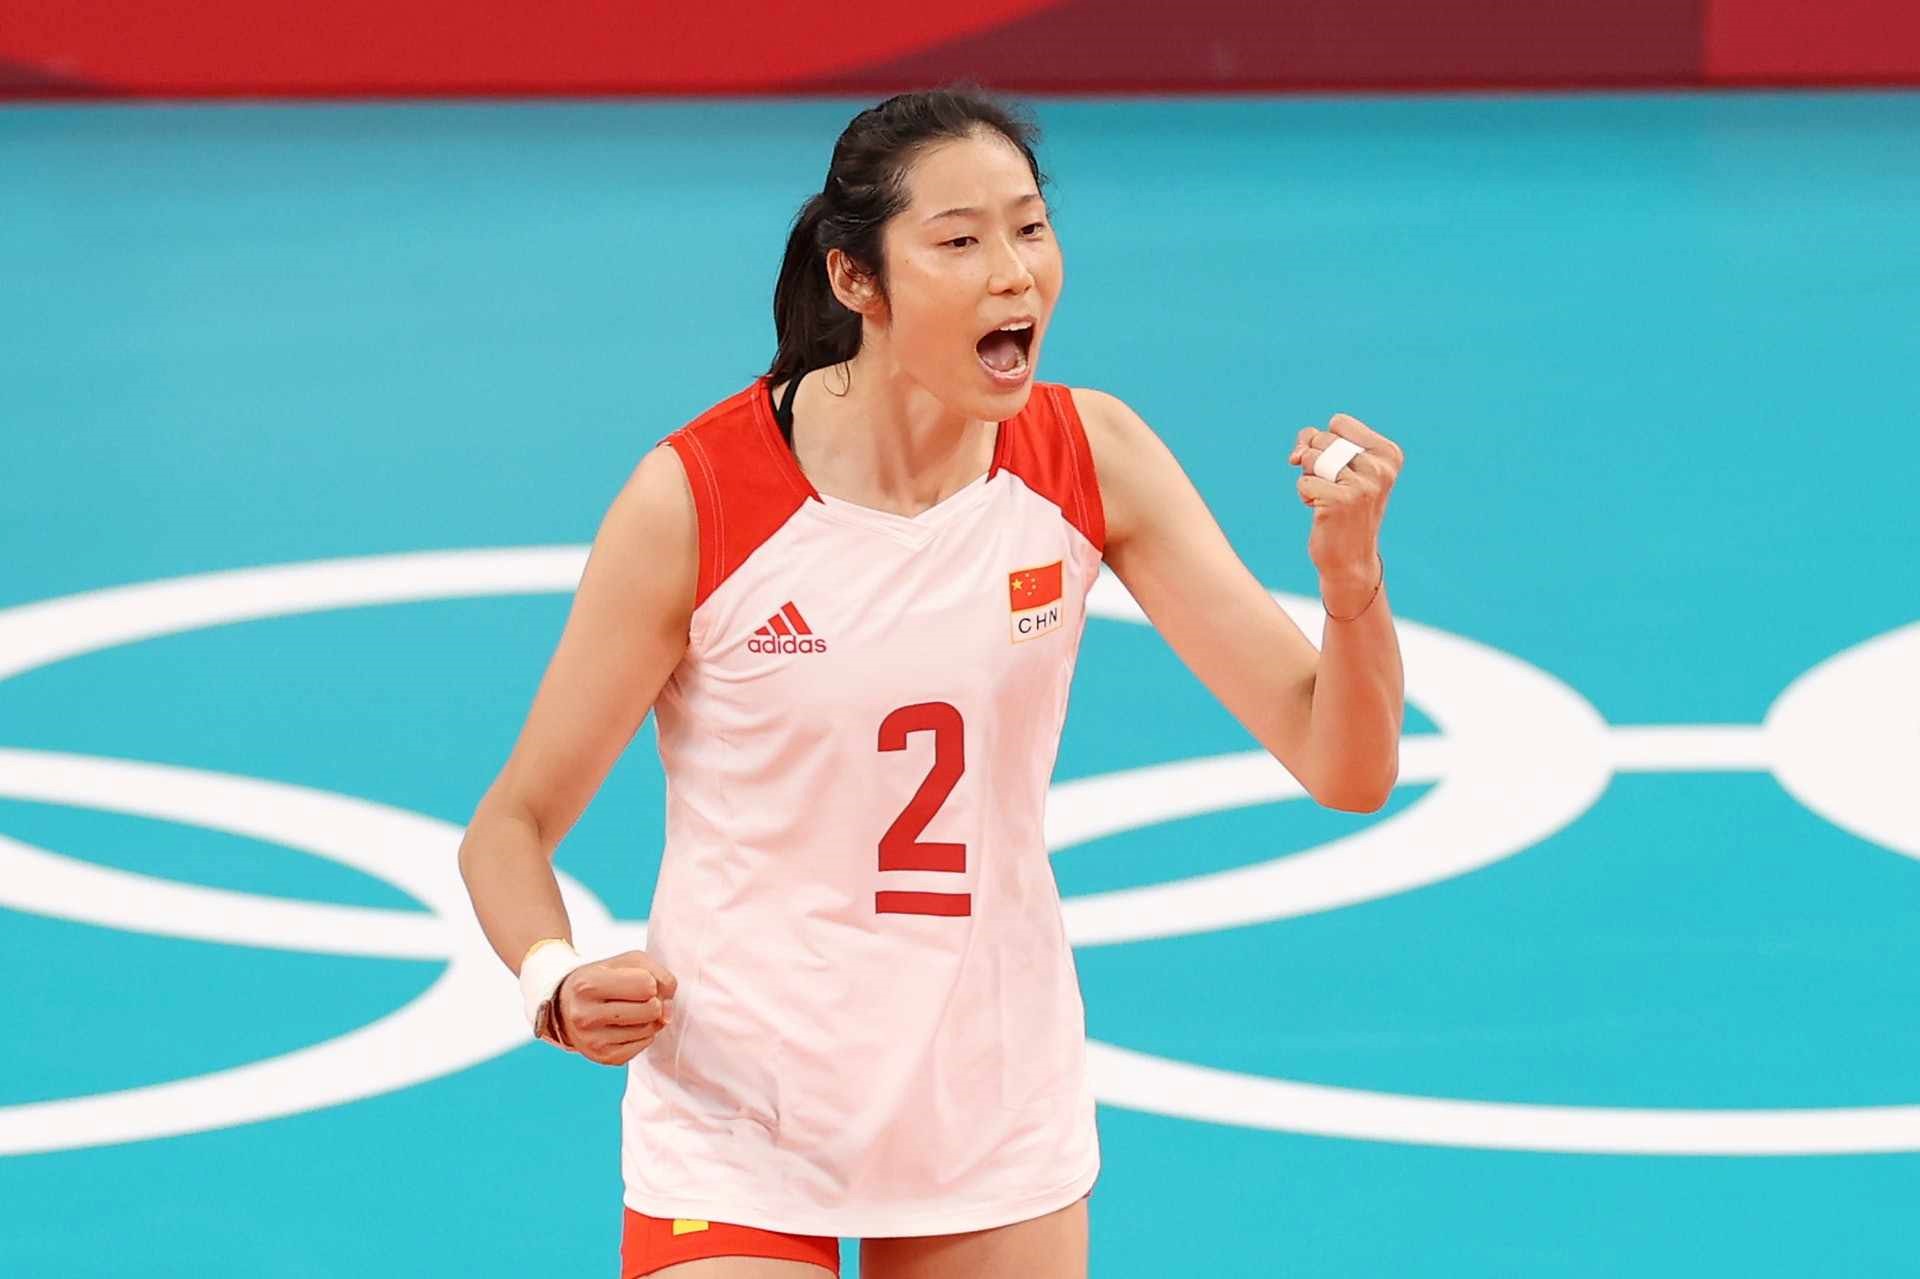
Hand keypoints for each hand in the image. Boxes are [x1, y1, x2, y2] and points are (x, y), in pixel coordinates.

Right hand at [553, 949, 677, 1065]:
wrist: (566, 1007)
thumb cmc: (602, 979)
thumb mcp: (627, 962)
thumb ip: (658, 975)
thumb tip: (667, 1012)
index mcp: (587, 985)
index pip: (646, 984)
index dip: (650, 981)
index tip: (636, 981)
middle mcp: (585, 1015)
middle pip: (651, 1009)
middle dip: (653, 1001)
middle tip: (637, 997)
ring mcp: (592, 1041)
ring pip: (650, 1029)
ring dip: (649, 1018)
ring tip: (630, 1010)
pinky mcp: (603, 1057)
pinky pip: (644, 1044)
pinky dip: (643, 1034)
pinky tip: (627, 1025)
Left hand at [1288, 413, 1403, 585]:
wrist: (1350, 558)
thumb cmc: (1343, 508)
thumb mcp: (1338, 468)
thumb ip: (1317, 443)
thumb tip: (1298, 451)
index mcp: (1388, 453)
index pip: (1338, 422)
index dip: (1325, 441)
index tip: (1337, 467)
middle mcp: (1380, 467)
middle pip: (1322, 438)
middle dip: (1315, 462)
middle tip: (1333, 488)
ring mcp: (1363, 484)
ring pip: (1310, 458)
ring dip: (1309, 478)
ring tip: (1328, 499)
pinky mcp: (1341, 500)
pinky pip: (1303, 482)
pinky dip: (1305, 496)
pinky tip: (1322, 511)